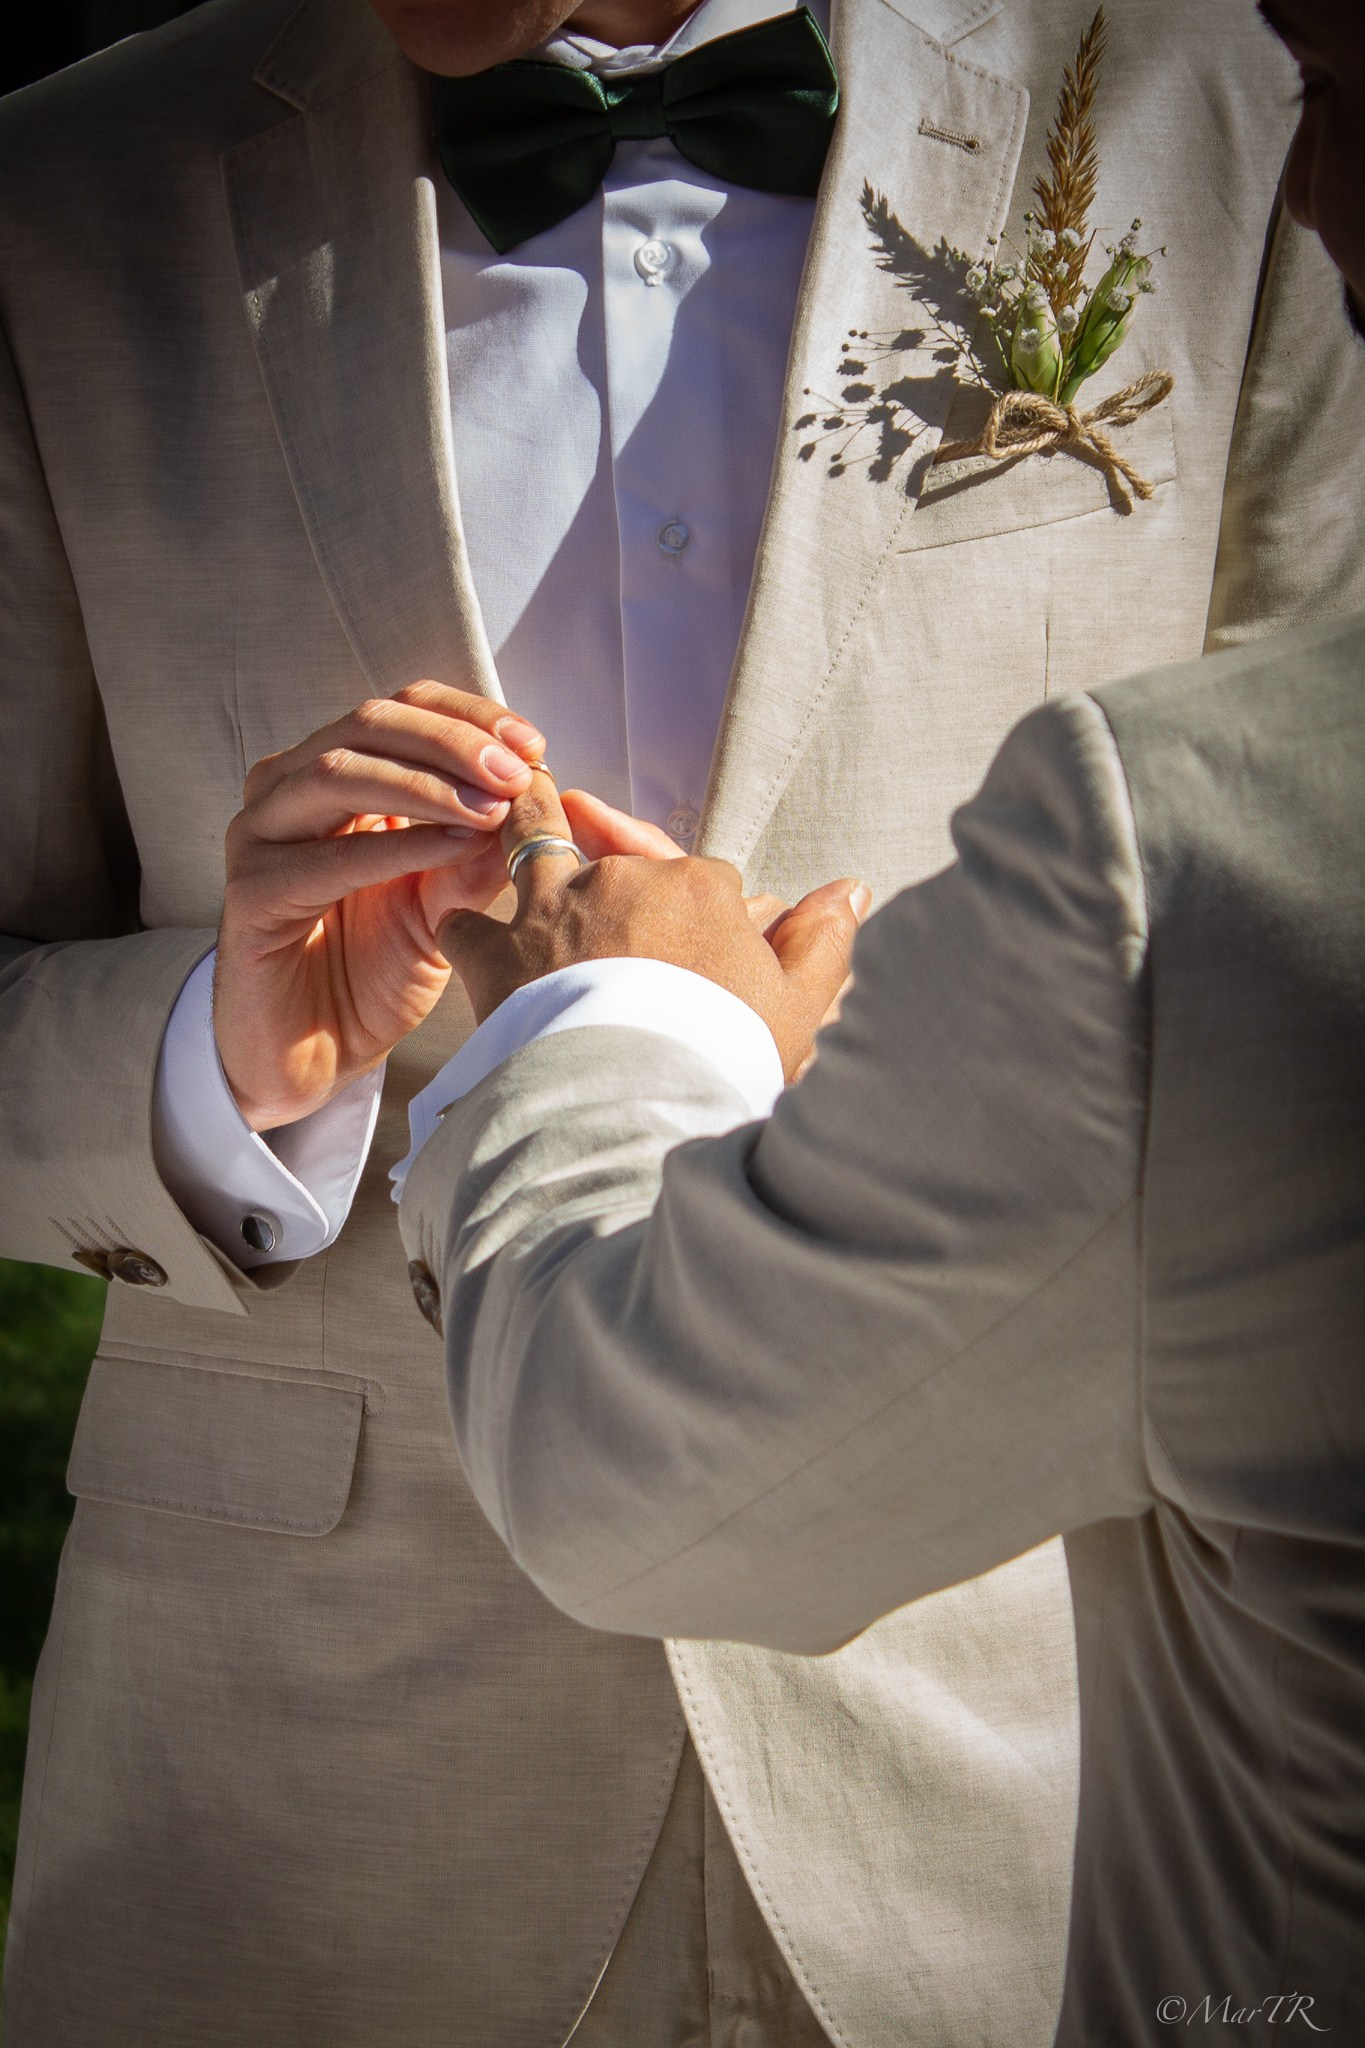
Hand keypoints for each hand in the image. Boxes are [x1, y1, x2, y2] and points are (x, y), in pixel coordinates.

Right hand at [215, 682, 544, 1129]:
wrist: (314, 1057)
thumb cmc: (372, 972)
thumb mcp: (442, 902)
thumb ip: (476, 852)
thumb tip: (534, 796)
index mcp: (333, 775)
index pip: (401, 710)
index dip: (468, 717)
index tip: (532, 744)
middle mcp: (287, 789)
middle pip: (368, 725)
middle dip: (451, 744)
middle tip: (514, 773)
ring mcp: (260, 835)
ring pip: (339, 772)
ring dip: (424, 786)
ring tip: (488, 809)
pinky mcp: (250, 892)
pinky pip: (326, 857)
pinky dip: (395, 847)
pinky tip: (449, 849)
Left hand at [438, 777, 869, 1080]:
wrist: (636, 1108)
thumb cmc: (723, 1061)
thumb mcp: (798, 1006)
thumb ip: (823, 942)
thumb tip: (853, 890)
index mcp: (699, 886)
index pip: (700, 878)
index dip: (702, 910)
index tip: (701, 947)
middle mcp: (624, 879)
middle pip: (619, 855)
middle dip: (613, 856)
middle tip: (591, 814)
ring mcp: (555, 911)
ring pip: (533, 846)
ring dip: (526, 828)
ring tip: (514, 812)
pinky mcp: (498, 956)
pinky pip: (468, 925)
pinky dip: (466, 929)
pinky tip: (465, 936)